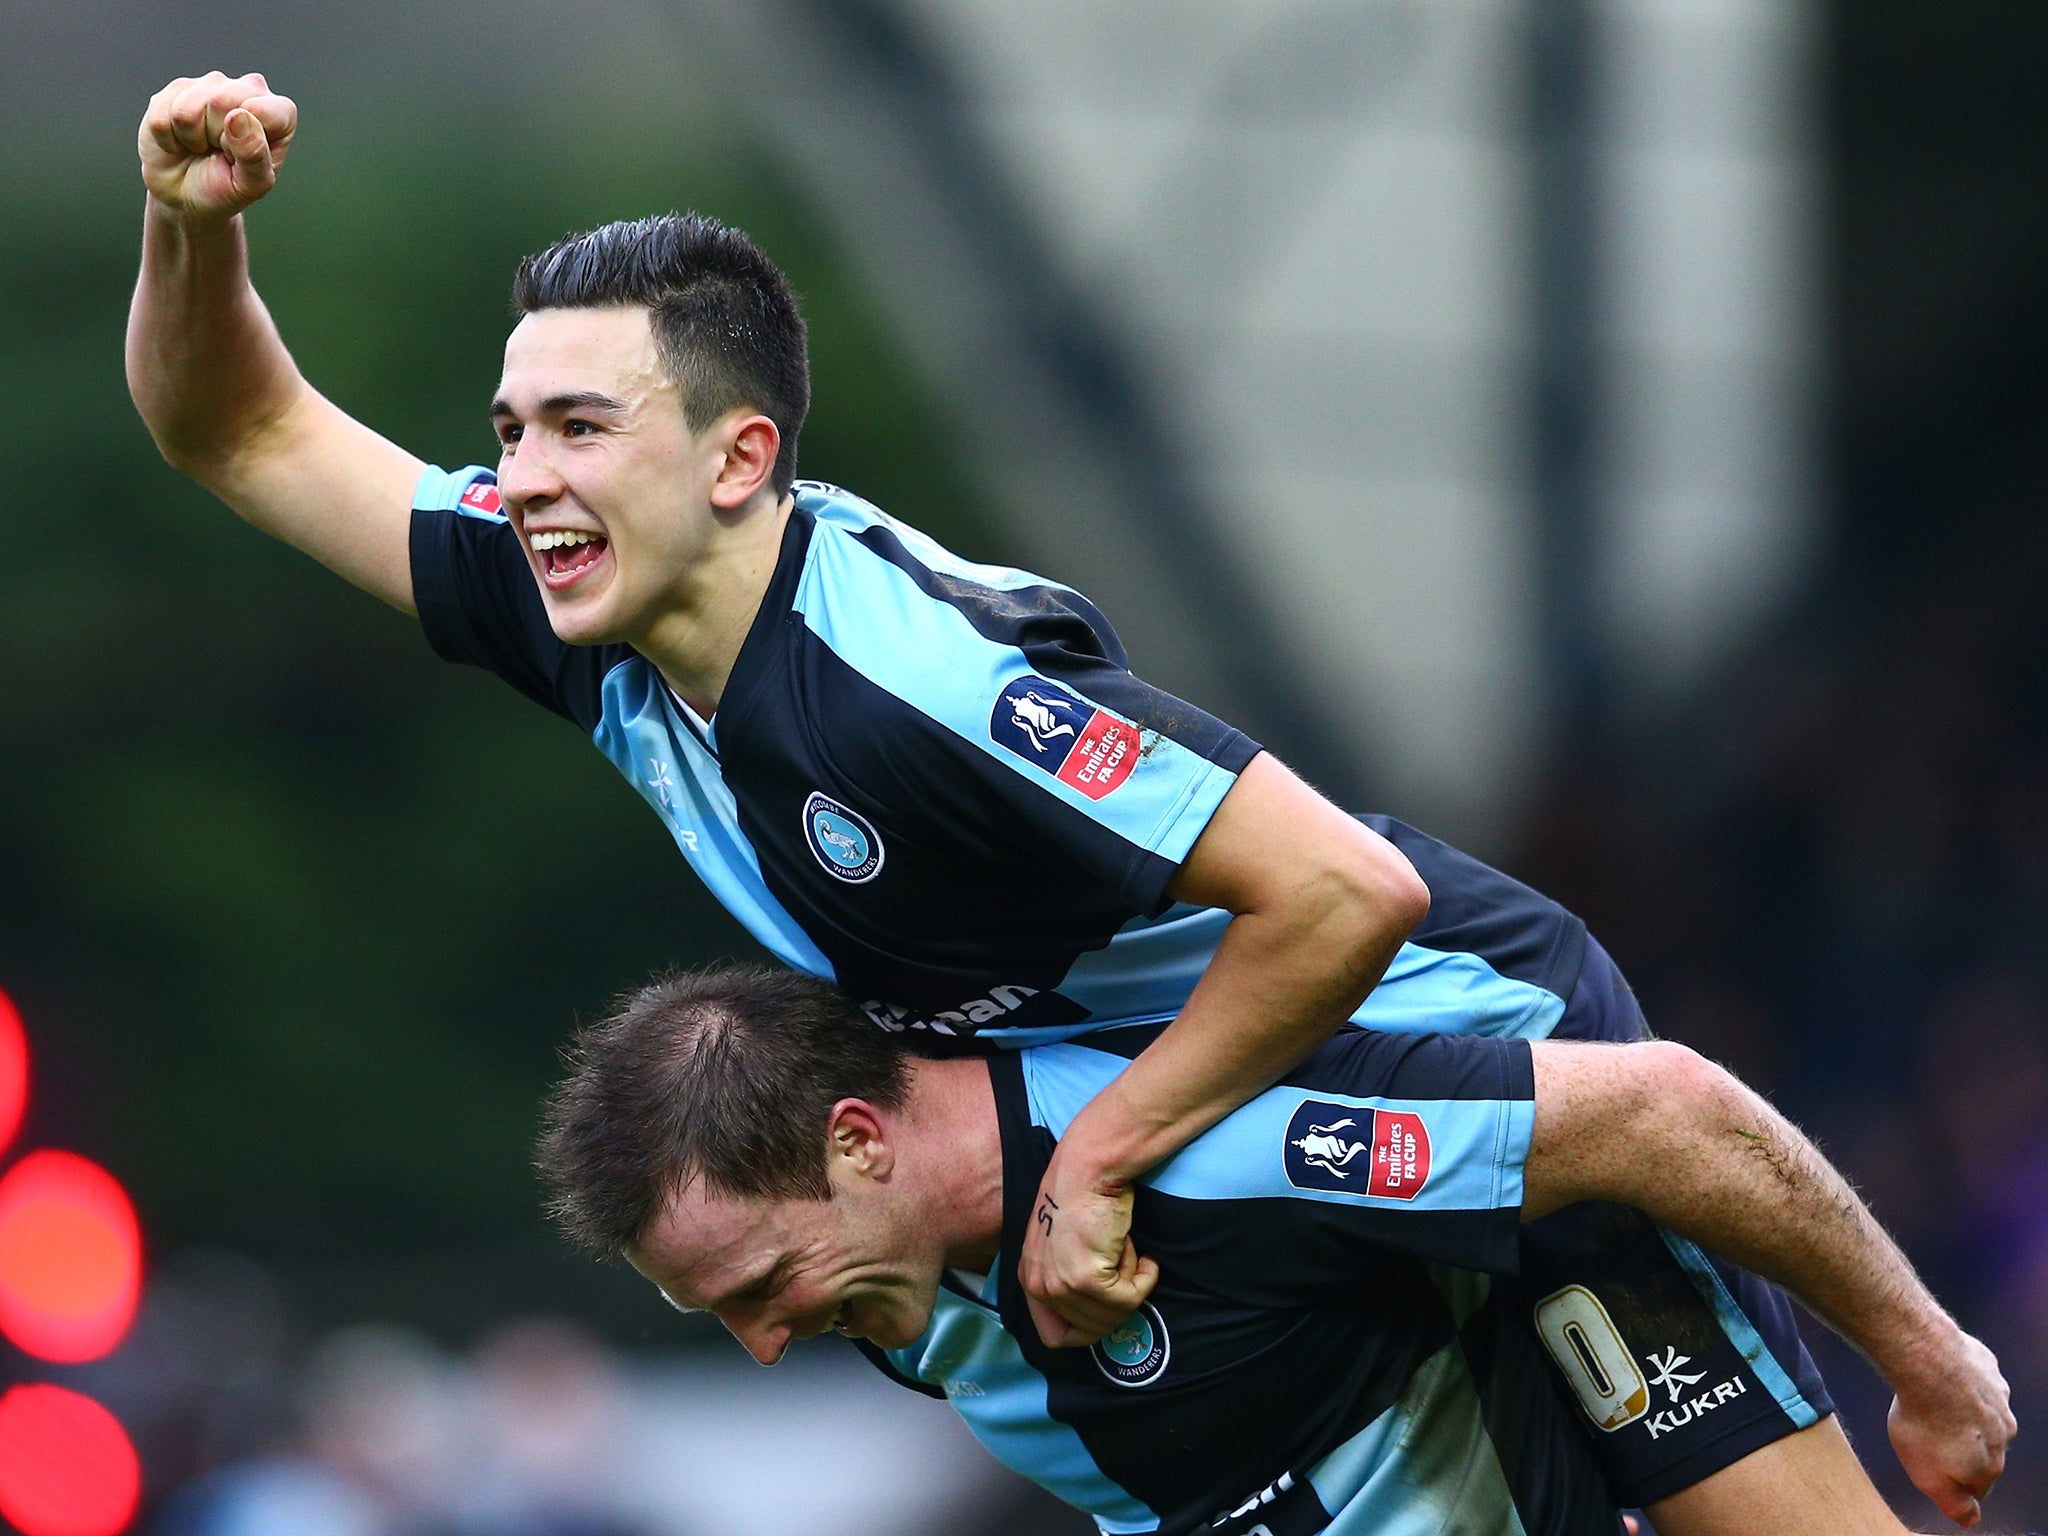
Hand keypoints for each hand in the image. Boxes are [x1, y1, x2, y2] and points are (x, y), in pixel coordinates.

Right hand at [139, 72, 296, 221]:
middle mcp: (247, 88)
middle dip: (216, 137)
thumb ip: (255, 155)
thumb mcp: (251, 185)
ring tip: (202, 146)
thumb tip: (238, 117)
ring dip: (191, 139)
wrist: (186, 194)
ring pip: (187, 110)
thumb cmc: (226, 188)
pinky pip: (162, 117)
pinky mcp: (174, 90)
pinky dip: (168, 139)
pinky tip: (181, 141)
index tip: (244, 156)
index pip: (266, 110)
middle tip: (221, 152)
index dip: (248, 139)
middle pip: (222, 102)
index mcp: (278, 112)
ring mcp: (209, 85)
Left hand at [1017, 1144, 1158, 1347]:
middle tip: (1120, 1264)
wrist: (1088, 1168)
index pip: (1054, 1337)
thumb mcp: (1060, 1247)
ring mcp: (1060, 1285)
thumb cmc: (1083, 1198)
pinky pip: (1130, 1297)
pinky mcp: (1086, 1279)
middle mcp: (1038, 1286)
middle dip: (1117, 1301)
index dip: (1088, 1330)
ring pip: (1114, 1315)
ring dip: (1130, 1282)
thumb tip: (1099, 1312)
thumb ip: (1067, 1279)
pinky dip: (1144, 1277)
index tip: (1107, 1307)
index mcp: (1029, 1279)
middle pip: (1092, 1330)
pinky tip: (1138, 1250)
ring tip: (1122, 1249)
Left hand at [1886, 1329, 2015, 1525]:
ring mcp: (1999, 1397)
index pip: (1978, 1485)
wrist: (1927, 1362)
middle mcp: (2005, 1432)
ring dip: (1962, 1412)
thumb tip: (1970, 1520)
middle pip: (1983, 1449)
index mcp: (1992, 1463)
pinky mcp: (1988, 1367)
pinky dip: (1960, 1381)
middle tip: (1928, 1434)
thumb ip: (1953, 1503)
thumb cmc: (1924, 1421)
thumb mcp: (1928, 1477)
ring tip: (1931, 1404)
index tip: (1933, 1465)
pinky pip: (1975, 1379)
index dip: (1953, 1479)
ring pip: (1982, 1413)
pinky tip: (1939, 1377)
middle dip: (1960, 1446)